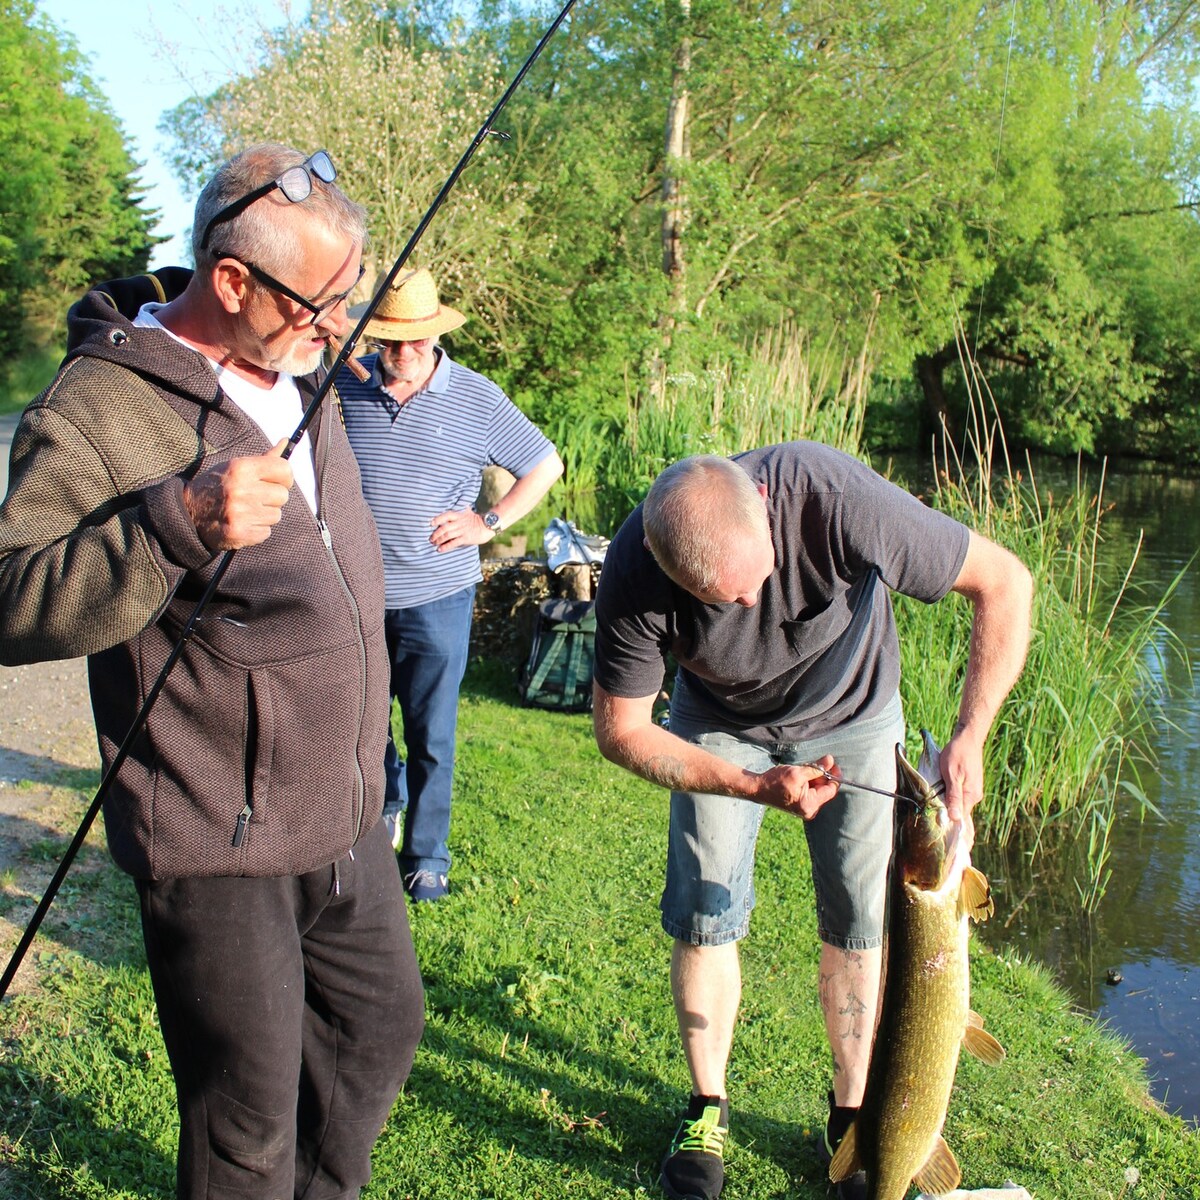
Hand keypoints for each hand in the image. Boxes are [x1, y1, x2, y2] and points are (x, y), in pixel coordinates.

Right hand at [183, 439, 293, 550]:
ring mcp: (240, 513)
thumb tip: (285, 442)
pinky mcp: (239, 533)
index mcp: (241, 468)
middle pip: (283, 495)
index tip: (277, 482)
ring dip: (264, 515)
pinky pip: (266, 532)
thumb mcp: (235, 466)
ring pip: (276, 515)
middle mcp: (240, 489)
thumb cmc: (217, 486)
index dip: (284, 478)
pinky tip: (242, 522)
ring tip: (245, 511)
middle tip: (254, 497)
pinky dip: (256, 530)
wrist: (188, 512)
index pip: (285, 470)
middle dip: (272, 498)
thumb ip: (264, 458)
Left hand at [429, 507, 492, 551]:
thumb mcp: (468, 512)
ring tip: (434, 543)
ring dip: (439, 540)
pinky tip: (440, 549)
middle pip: (444, 528)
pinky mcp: (466, 538)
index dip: (438, 519)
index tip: (431, 523)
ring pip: (447, 535)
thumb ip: (460, 510)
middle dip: (436, 534)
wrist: (488, 526)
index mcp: (459, 515)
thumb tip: (456, 503)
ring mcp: (462, 531)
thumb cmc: (477, 519)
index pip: (446, 515)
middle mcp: (459, 523)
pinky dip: (446, 546)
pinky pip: (453, 543)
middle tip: (430, 538)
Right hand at [752, 754, 841, 819]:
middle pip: (825, 790)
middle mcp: (810, 810)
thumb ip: (816, 768)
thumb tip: (830, 760)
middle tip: (813, 764)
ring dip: (814, 778)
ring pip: (818, 790)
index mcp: (810, 805)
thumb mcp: (797, 772)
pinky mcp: (801, 806)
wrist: (759, 789)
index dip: (833, 775)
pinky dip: (808, 783)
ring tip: (802, 771)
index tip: (831, 763)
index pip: (831, 790)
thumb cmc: (775, 781)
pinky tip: (800, 777)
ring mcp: (805, 809)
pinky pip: (811, 792)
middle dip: (821, 776)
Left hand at [939, 729, 984, 846]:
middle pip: (966, 821)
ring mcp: (972, 792)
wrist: (967, 739)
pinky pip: (963, 804)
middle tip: (960, 857)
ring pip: (964, 812)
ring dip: (959, 825)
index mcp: (970, 796)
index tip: (961, 856)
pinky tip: (956, 820)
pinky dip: (959, 814)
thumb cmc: (958, 754)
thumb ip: (953, 797)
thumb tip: (955, 819)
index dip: (961, 839)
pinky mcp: (969, 787)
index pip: (965, 823)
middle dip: (962, 837)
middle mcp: (973, 797)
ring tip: (957, 845)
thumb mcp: (952, 775)